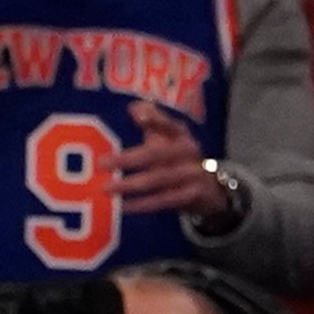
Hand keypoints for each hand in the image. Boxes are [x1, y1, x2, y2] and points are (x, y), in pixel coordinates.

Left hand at [103, 99, 224, 217]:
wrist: (211, 188)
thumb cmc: (178, 157)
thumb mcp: (168, 136)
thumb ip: (152, 120)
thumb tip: (133, 107)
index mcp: (180, 134)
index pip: (168, 123)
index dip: (154, 119)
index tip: (136, 115)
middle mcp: (188, 151)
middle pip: (155, 154)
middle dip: (127, 159)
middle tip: (102, 163)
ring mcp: (193, 173)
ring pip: (158, 179)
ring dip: (131, 184)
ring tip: (107, 188)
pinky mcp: (193, 195)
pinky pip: (164, 200)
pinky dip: (143, 204)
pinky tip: (124, 206)